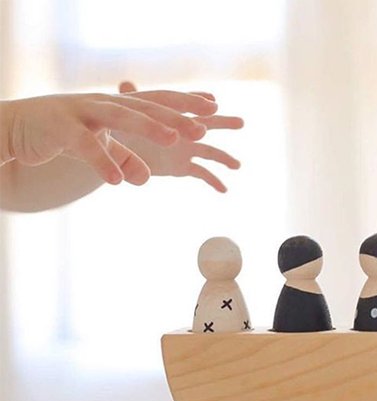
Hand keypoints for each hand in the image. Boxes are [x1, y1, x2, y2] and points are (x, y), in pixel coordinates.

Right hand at [2, 90, 217, 184]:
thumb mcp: (99, 147)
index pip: (156, 102)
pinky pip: (85, 144)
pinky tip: (118, 181)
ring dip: (148, 126)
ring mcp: (82, 111)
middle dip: (176, 116)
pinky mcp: (60, 127)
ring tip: (175, 139)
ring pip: (120, 115)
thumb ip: (123, 157)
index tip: (213, 107)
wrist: (14, 127)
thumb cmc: (61, 134)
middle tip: (204, 127)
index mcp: (116, 106)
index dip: (184, 104)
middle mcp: (103, 103)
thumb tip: (144, 178)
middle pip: (146, 106)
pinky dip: (102, 161)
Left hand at [117, 81, 242, 192]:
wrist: (121, 148)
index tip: (212, 102)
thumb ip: (132, 100)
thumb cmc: (124, 125)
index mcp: (173, 112)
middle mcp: (184, 128)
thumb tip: (125, 83)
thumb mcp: (127, 113)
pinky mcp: (183, 166)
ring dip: (224, 157)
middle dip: (223, 123)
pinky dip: (213, 180)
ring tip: (237, 165)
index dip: (200, 103)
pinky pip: (202, 173)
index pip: (189, 104)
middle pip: (208, 123)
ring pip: (209, 151)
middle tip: (241, 123)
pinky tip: (224, 190)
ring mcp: (186, 148)